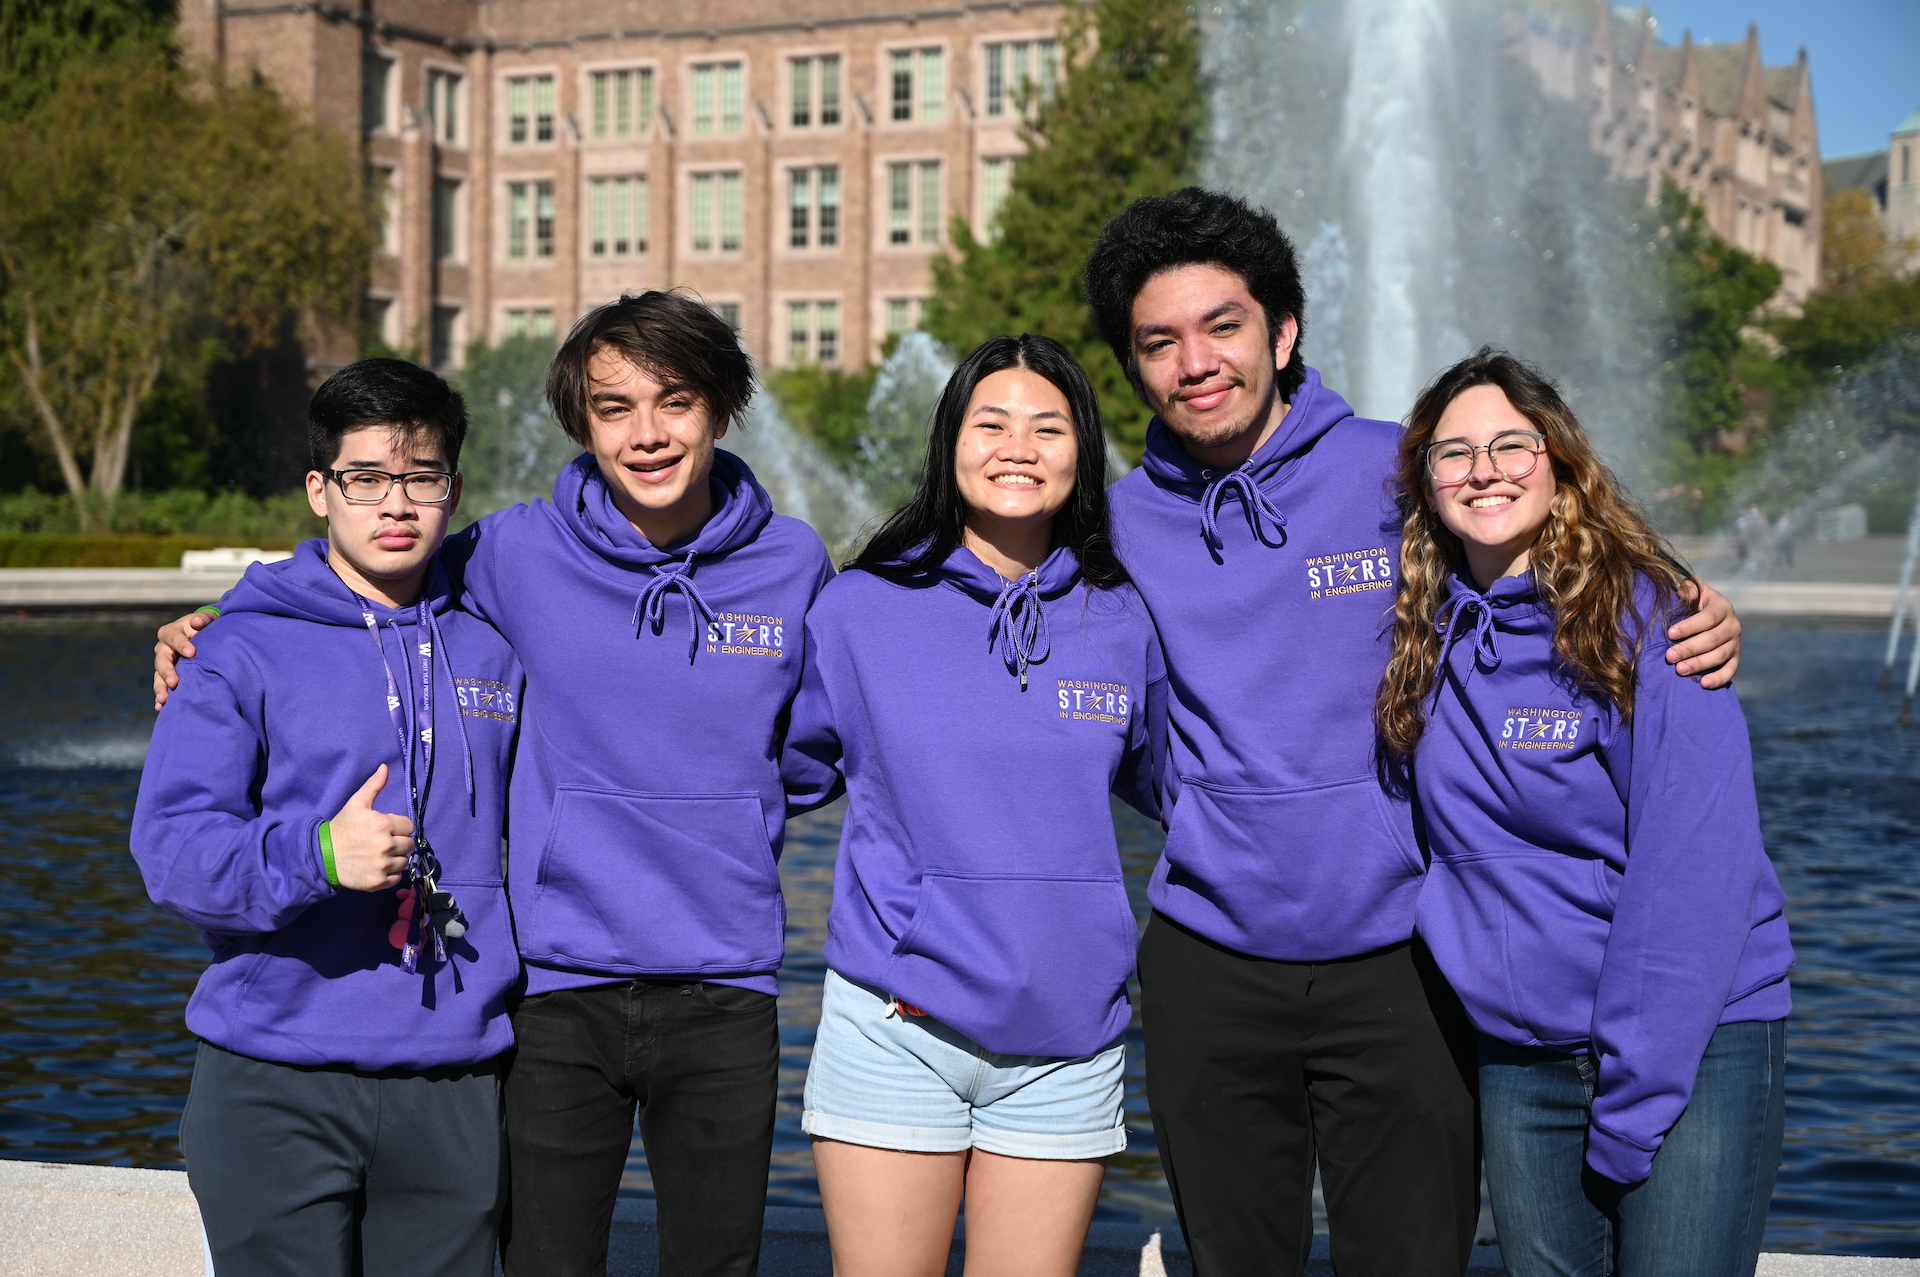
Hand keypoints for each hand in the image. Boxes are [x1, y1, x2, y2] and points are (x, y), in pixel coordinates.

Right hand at [152, 610, 213, 710]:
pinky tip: (161, 707)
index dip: (181, 644)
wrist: (207, 636)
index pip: (173, 636)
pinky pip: (162, 687)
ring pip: (159, 676)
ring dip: (161, 688)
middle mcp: (164, 648)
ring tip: (164, 700)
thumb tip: (197, 622)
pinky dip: (161, 696)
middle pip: (162, 659)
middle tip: (175, 682)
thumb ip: (204, 618)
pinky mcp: (168, 676)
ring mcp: (165, 663)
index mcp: (172, 632)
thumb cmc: (208, 626)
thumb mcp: (208, 618)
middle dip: (167, 671)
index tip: (192, 653)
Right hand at [328, 765, 414, 891]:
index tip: (387, 829)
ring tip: (380, 854)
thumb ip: (373, 786)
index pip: (409, 826)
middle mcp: (386, 845)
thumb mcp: (356, 804)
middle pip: (409, 844)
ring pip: (405, 861)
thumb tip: (385, 767)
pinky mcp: (378, 881)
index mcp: (383, 824)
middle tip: (383, 842)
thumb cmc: (342, 828)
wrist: (322, 855)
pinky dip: (391, 874)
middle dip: (399, 842)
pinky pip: (397, 877)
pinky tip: (378, 866)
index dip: (399, 827)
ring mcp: (383, 865)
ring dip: (396, 858)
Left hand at [1667, 578, 1740, 688]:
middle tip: (1670, 657)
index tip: (1670, 634)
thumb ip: (1688, 587)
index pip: (1708, 618)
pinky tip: (1704, 684)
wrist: (1709, 616)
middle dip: (1689, 648)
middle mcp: (1733, 625)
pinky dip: (1719, 678)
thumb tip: (1685, 592)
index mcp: (1722, 607)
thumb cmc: (1693, 603)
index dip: (1689, 626)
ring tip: (1680, 670)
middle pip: (1712, 639)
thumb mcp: (1692, 590)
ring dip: (1699, 664)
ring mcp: (1736, 643)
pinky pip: (1731, 670)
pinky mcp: (1735, 658)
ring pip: (1720, 655)